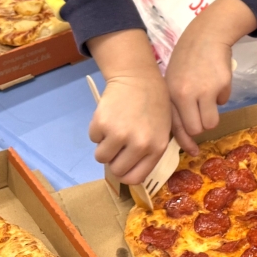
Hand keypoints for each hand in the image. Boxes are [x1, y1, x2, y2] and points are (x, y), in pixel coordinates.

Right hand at [86, 29, 173, 182]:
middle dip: (114, 160)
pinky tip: (110, 116)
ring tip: (115, 129)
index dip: (126, 173)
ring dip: (104, 146)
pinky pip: (93, 139)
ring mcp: (119, 135)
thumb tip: (132, 175)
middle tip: (118, 144)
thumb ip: (150, 152)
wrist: (138, 77)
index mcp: (156, 148)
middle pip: (116, 170)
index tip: (123, 165)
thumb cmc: (154, 103)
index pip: (134, 178)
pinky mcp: (102, 124)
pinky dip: (98, 131)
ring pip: (101, 157)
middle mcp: (139, 145)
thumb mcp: (163, 129)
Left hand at [166, 0, 255, 152]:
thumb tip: (184, 132)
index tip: (193, 152)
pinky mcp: (220, 85)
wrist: (206, 35)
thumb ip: (175, 104)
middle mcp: (184, 95)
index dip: (185, 143)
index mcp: (169, 95)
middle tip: (202, 114)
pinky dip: (222, 95)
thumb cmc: (186, 60)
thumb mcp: (172, 81)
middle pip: (196, 129)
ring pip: (211, 122)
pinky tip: (216, 80)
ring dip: (212, 114)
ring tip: (209, 98)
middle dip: (201, 125)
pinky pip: (223, 102)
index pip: (176, 127)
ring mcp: (203, 91)